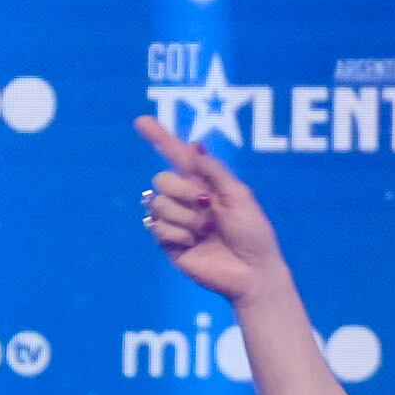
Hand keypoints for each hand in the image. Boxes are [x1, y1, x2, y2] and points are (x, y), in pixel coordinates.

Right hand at [134, 121, 281, 300]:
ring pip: (158, 203)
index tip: (141, 121)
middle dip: (182, 190)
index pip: (177, 155)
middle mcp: (187, 198)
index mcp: (204, 182)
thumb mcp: (240, 196)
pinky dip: (178, 233)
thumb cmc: (253, 234)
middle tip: (207, 205)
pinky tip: (195, 243)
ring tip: (207, 230)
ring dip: (185, 216)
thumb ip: (215, 172)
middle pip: (162, 179)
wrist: (252, 272)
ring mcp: (177, 220)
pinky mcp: (170, 243)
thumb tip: (194, 146)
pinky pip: (157, 227)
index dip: (159, 137)